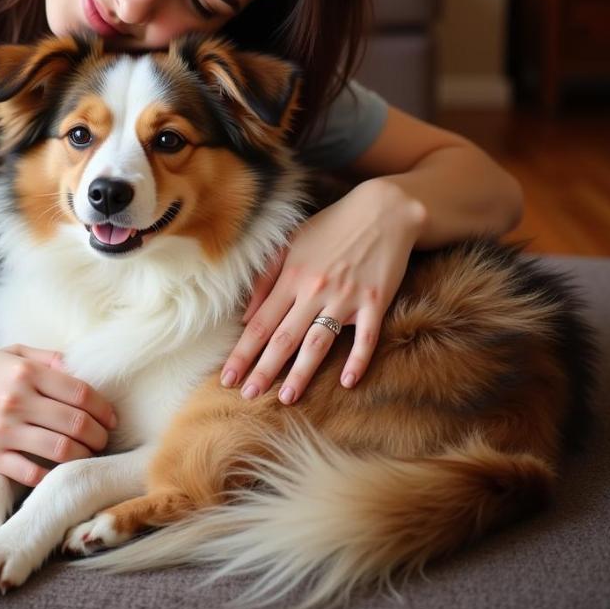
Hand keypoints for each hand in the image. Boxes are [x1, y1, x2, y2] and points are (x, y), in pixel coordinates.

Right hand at [0, 344, 117, 485]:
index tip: (111, 418)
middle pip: (76, 423)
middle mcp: (17, 401)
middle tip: (105, 440)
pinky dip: (51, 476)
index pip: (81, 392)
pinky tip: (60, 472)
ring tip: (89, 455)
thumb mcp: (13, 353)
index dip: (103, 408)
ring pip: (61, 450)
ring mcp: (3, 432)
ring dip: (83, 456)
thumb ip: (49, 358)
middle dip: (99, 435)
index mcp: (26, 373)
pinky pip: (31, 473)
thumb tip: (84, 367)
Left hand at [219, 178, 424, 402]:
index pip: (260, 323)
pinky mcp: (375, 302)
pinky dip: (357, 360)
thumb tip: (246, 315)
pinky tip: (348, 383)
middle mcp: (314, 290)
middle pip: (283, 338)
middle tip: (246, 396)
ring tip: (286, 398)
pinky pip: (365, 338)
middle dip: (263, 369)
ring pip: (318, 343)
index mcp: (292, 276)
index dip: (242, 352)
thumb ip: (266, 277)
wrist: (382, 210)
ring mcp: (346, 297)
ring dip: (300, 373)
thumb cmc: (333, 226)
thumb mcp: (292, 242)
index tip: (227, 376)